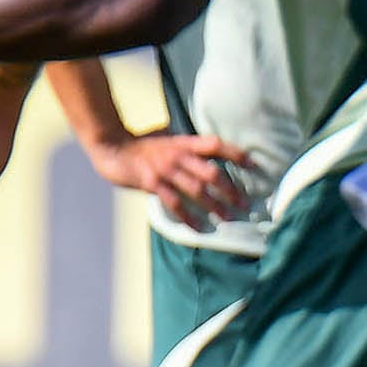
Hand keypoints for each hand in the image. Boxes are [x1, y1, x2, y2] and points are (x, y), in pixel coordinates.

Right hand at [89, 128, 252, 226]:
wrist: (112, 148)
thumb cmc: (142, 144)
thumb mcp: (168, 139)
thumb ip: (187, 145)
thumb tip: (210, 153)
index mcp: (184, 142)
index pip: (216, 145)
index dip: (236, 153)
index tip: (254, 165)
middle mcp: (178, 155)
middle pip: (212, 172)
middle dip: (231, 190)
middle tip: (245, 204)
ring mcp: (165, 169)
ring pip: (197, 190)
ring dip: (215, 206)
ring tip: (228, 218)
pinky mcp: (152, 183)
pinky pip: (174, 203)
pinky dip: (188, 217)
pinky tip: (199, 227)